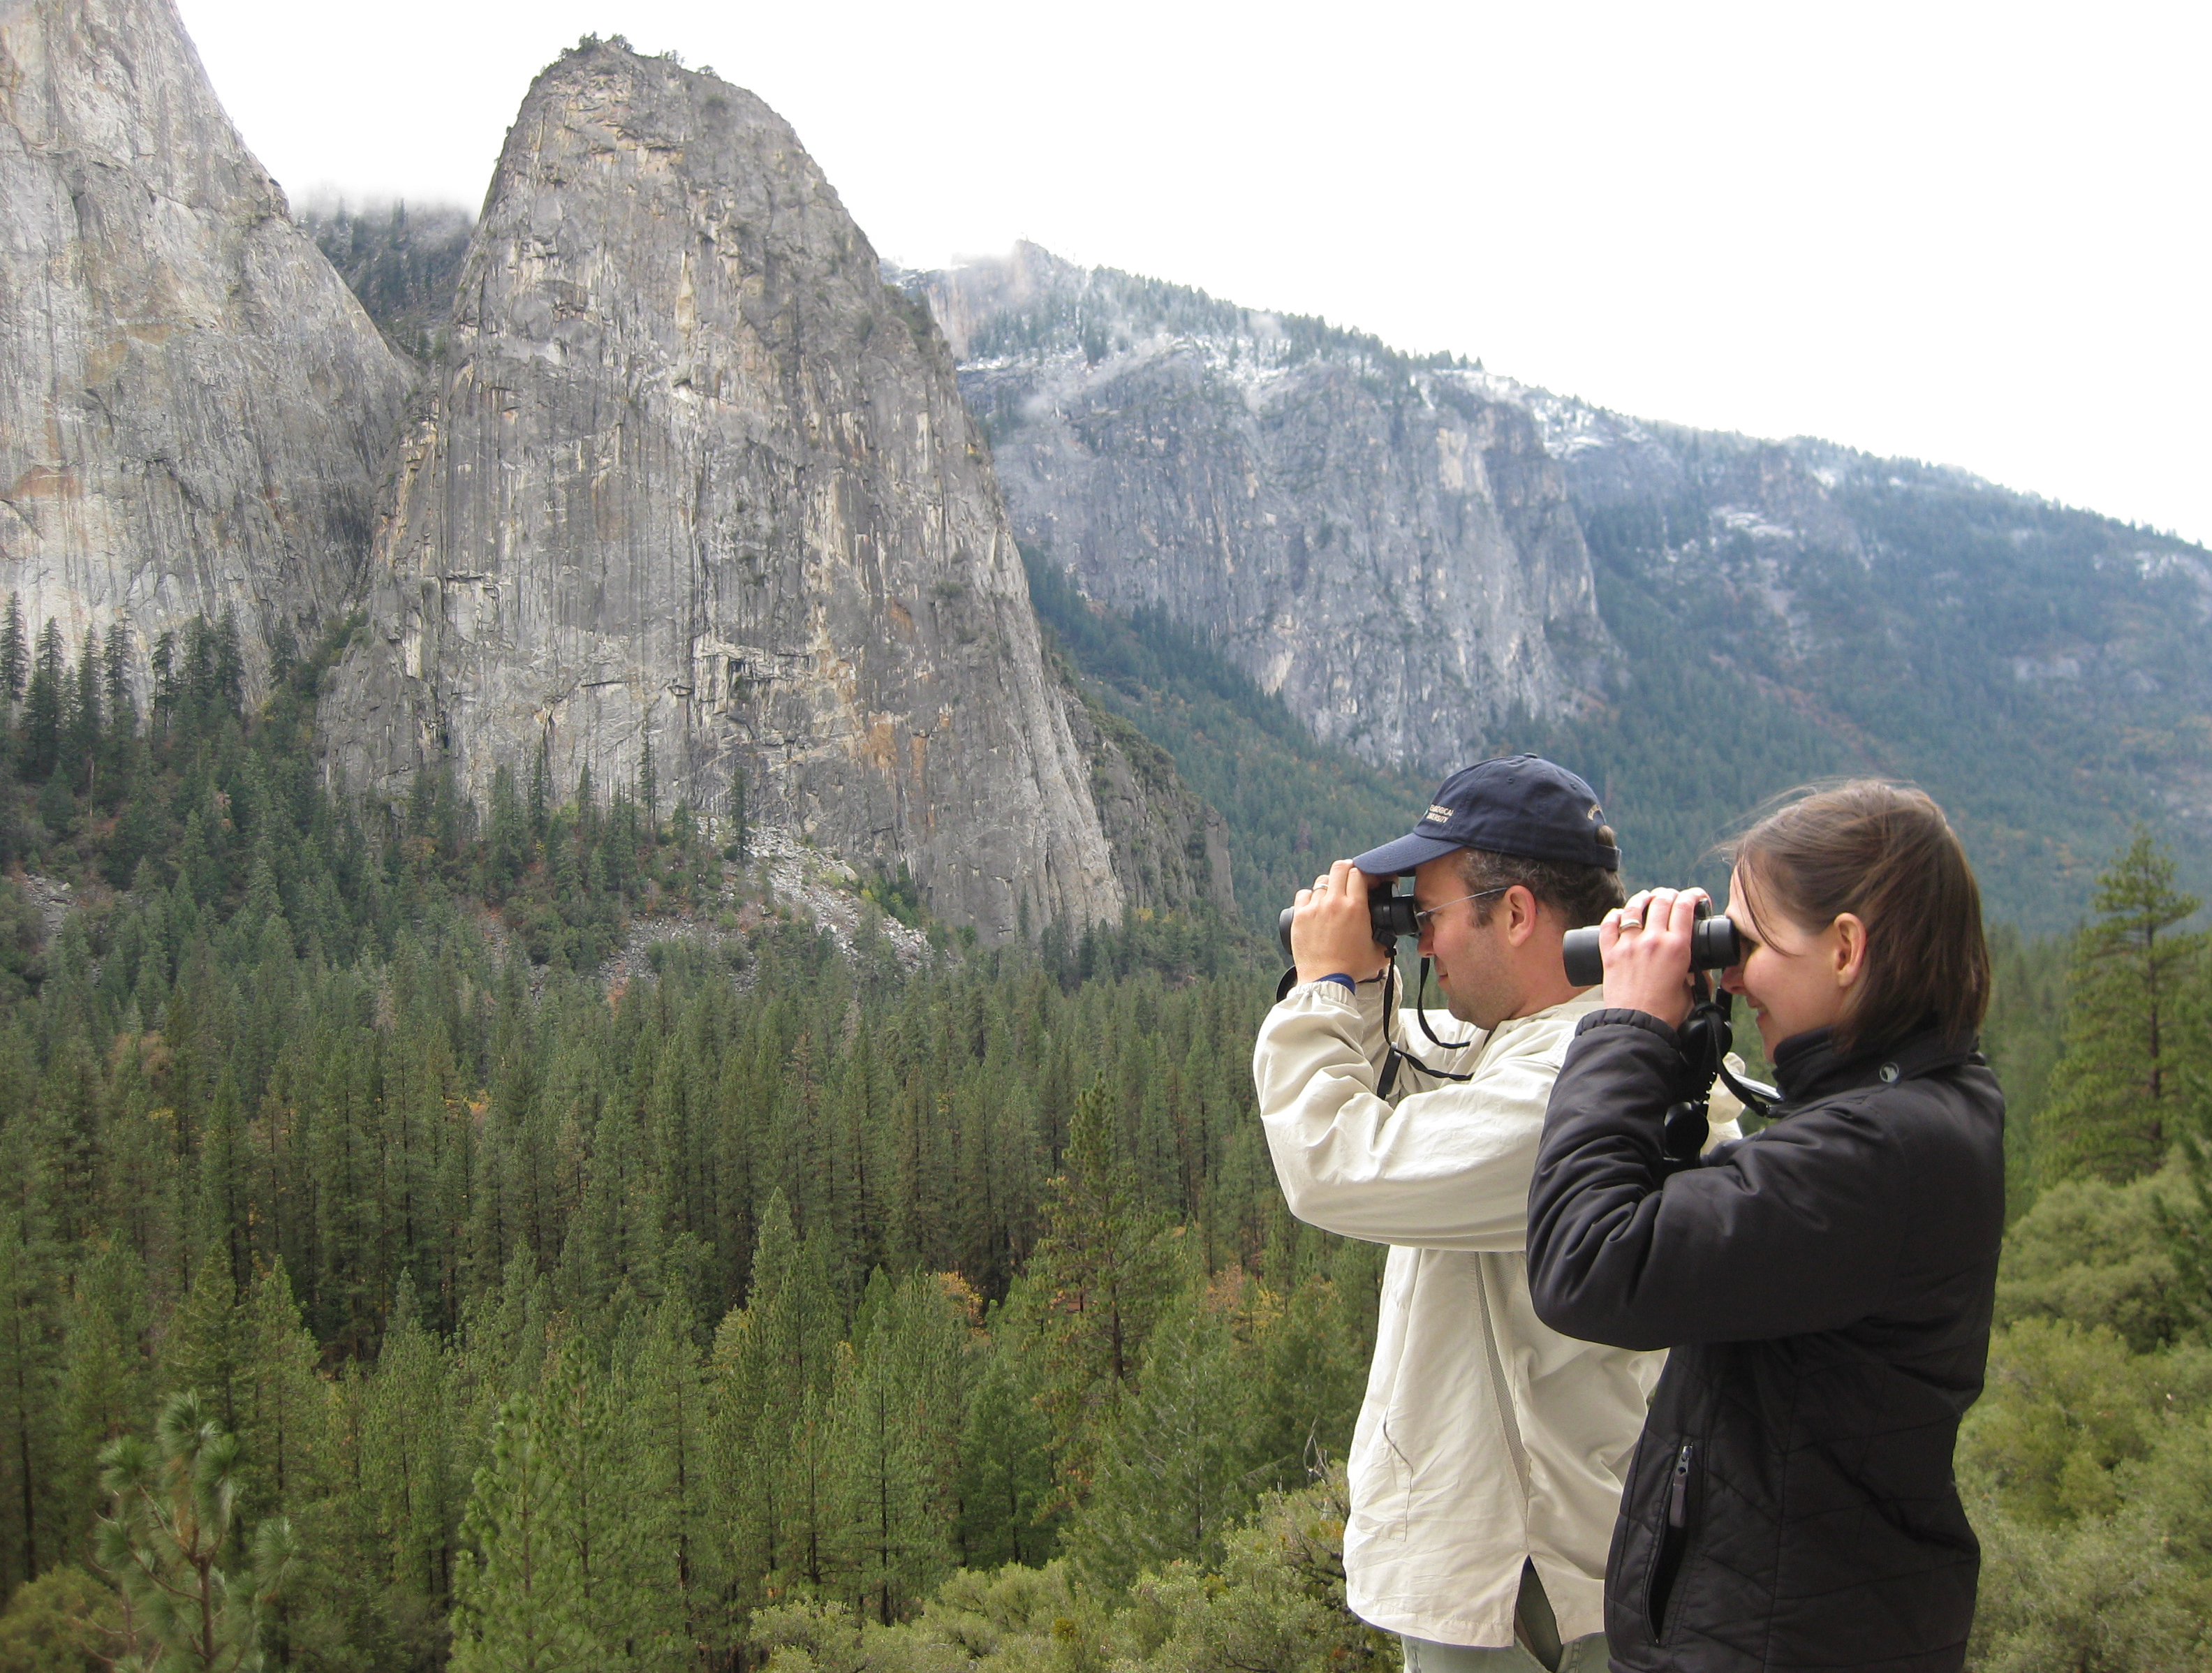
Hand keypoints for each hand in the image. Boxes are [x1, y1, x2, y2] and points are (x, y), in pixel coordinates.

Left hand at [1292, 860, 1390, 985]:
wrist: (1326, 981)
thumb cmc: (1351, 969)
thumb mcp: (1379, 952)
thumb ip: (1386, 938)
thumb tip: (1389, 933)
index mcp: (1355, 907)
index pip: (1360, 872)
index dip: (1367, 873)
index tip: (1370, 881)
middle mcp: (1334, 902)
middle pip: (1340, 867)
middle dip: (1348, 870)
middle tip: (1352, 880)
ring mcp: (1314, 908)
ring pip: (1322, 881)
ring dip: (1330, 885)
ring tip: (1334, 897)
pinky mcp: (1299, 916)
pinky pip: (1304, 894)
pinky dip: (1311, 897)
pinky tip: (1316, 906)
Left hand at [1598, 887, 1709, 1027]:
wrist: (1637, 1026)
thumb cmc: (1666, 1014)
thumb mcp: (1692, 991)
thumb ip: (1697, 976)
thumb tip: (1700, 968)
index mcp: (1677, 947)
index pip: (1685, 907)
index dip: (1692, 895)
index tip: (1696, 896)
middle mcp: (1652, 940)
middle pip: (1661, 901)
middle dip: (1669, 894)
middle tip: (1672, 897)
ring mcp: (1628, 945)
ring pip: (1634, 907)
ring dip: (1643, 898)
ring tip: (1647, 897)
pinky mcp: (1609, 954)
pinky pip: (1608, 925)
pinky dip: (1614, 915)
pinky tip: (1619, 913)